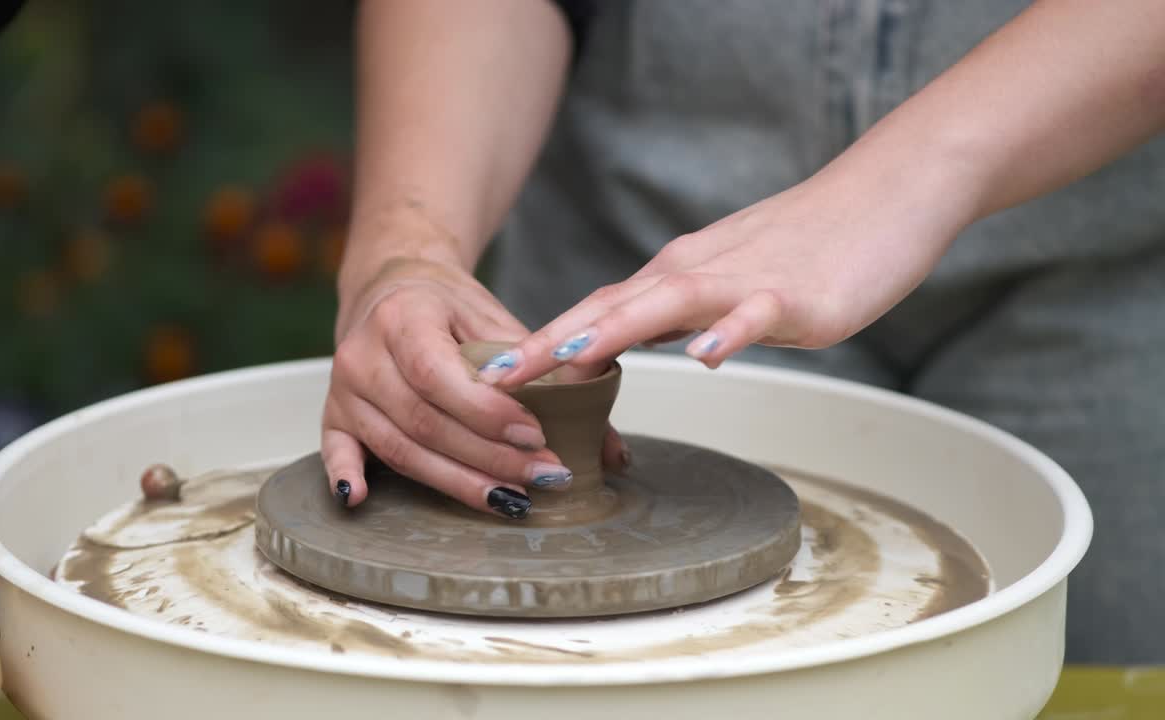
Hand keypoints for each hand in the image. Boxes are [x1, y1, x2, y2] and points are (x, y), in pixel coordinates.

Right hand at [322, 256, 626, 517]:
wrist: (391, 288)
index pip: (439, 374)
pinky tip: (361, 500)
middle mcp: (363, 353)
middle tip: (542, 477)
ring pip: (397, 447)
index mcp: (402, 318)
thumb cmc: (448, 307)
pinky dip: (347, 476)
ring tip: (509, 499)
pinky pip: (336, 451)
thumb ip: (546, 374)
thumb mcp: (495, 321)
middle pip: (424, 421)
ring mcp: (344, 388)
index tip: (536, 436)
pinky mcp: (333, 413)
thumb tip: (610, 448)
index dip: (487, 413)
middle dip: (488, 457)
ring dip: (455, 480)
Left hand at [480, 161, 975, 384]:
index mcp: (674, 275)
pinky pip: (754, 315)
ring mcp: (742, 283)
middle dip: (548, 345)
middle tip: (493, 380)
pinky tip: (704, 358)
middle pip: (609, 308)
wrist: (883, 194)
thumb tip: (624, 344)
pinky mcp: (794, 296)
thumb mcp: (723, 283)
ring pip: (666, 305)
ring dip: (614, 332)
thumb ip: (674, 313)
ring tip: (567, 361)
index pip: (595, 311)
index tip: (491, 375)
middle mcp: (694, 274)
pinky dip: (726, 335)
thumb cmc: (805, 244)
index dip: (541, 343)